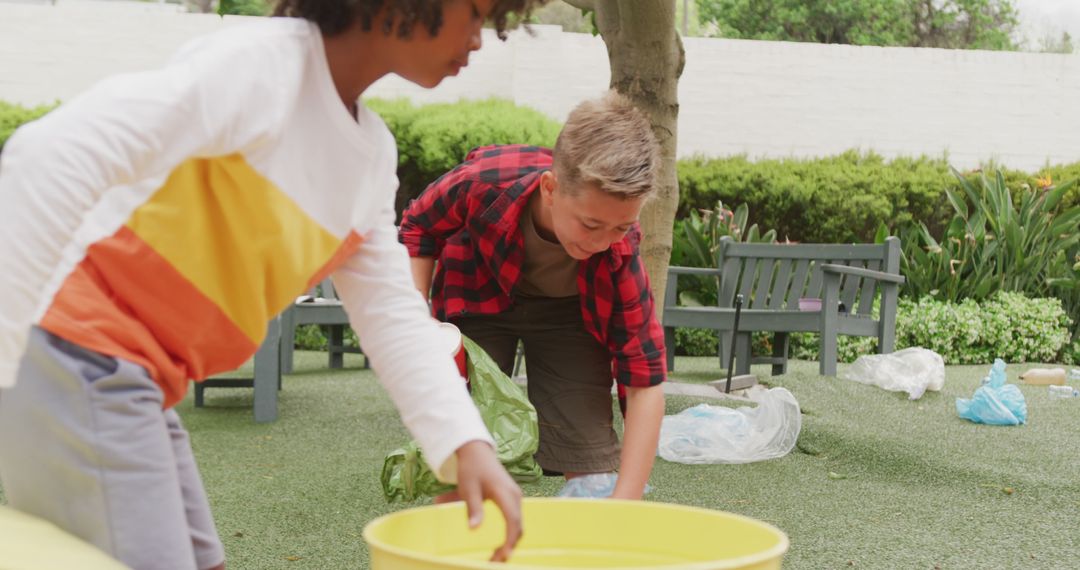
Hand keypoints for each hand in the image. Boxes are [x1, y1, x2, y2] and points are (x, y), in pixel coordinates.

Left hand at [454, 440, 522, 561]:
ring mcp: (515, 496)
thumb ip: (473, 508)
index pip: (513, 520)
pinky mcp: (512, 498)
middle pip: (518, 525)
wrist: (476, 451)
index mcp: (505, 492)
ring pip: (518, 523)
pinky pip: (515, 518)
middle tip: (494, 561)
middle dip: (509, 545)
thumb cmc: (471, 469)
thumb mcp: (468, 489)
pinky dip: (510, 532)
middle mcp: (515, 495)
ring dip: (510, 540)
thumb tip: (473, 529)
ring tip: (496, 555)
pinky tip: (499, 542)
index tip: (504, 554)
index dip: (510, 539)